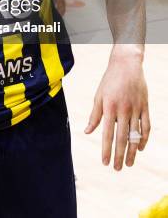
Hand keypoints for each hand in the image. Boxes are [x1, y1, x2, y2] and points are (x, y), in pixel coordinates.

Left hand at [85, 47, 149, 169]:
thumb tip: (87, 132)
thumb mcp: (99, 96)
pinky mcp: (145, 106)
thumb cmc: (109, 81)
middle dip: (119, 155)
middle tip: (117, 169)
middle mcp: (123, 109)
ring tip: (129, 164)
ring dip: (132, 151)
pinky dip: (144, 138)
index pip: (107, 133)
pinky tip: (140, 148)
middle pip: (122, 137)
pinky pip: (146, 126)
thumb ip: (95, 115)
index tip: (105, 162)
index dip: (106, 149)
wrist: (126, 64)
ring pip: (135, 134)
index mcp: (109, 107)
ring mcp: (136, 108)